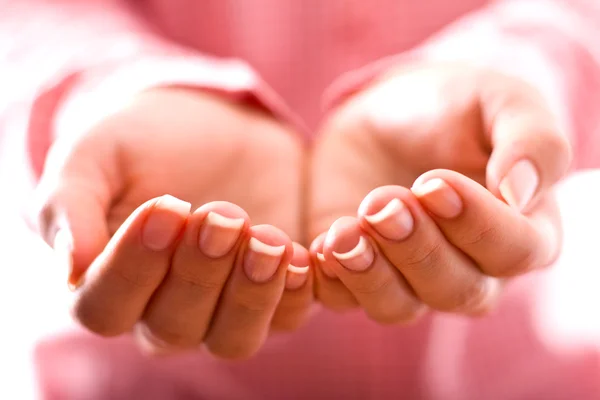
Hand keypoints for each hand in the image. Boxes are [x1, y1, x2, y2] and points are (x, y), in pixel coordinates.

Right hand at [34, 88, 312, 358]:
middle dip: (199, 273)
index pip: (105, 308)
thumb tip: (71, 266)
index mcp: (107, 283)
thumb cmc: (143, 142)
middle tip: (220, 214)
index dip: (132, 267)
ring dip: (251, 294)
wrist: (210, 123)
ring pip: (233, 339)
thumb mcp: (96, 153)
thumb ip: (70, 202)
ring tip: (265, 238)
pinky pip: (287, 317)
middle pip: (173, 328)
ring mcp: (222, 307)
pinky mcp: (273, 292)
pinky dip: (296, 293)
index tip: (163, 209)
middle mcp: (163, 309)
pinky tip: (299, 253)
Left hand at [309, 63, 570, 320]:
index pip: (513, 252)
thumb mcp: (501, 102)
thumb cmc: (456, 106)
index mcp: (521, 230)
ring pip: (399, 306)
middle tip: (384, 200)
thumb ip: (532, 140)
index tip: (434, 183)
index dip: (477, 225)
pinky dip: (331, 280)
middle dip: (418, 248)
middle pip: (456, 290)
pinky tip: (319, 246)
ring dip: (371, 273)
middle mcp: (470, 267)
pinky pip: (344, 297)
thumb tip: (522, 193)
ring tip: (345, 230)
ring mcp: (410, 276)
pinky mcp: (359, 270)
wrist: (389, 111)